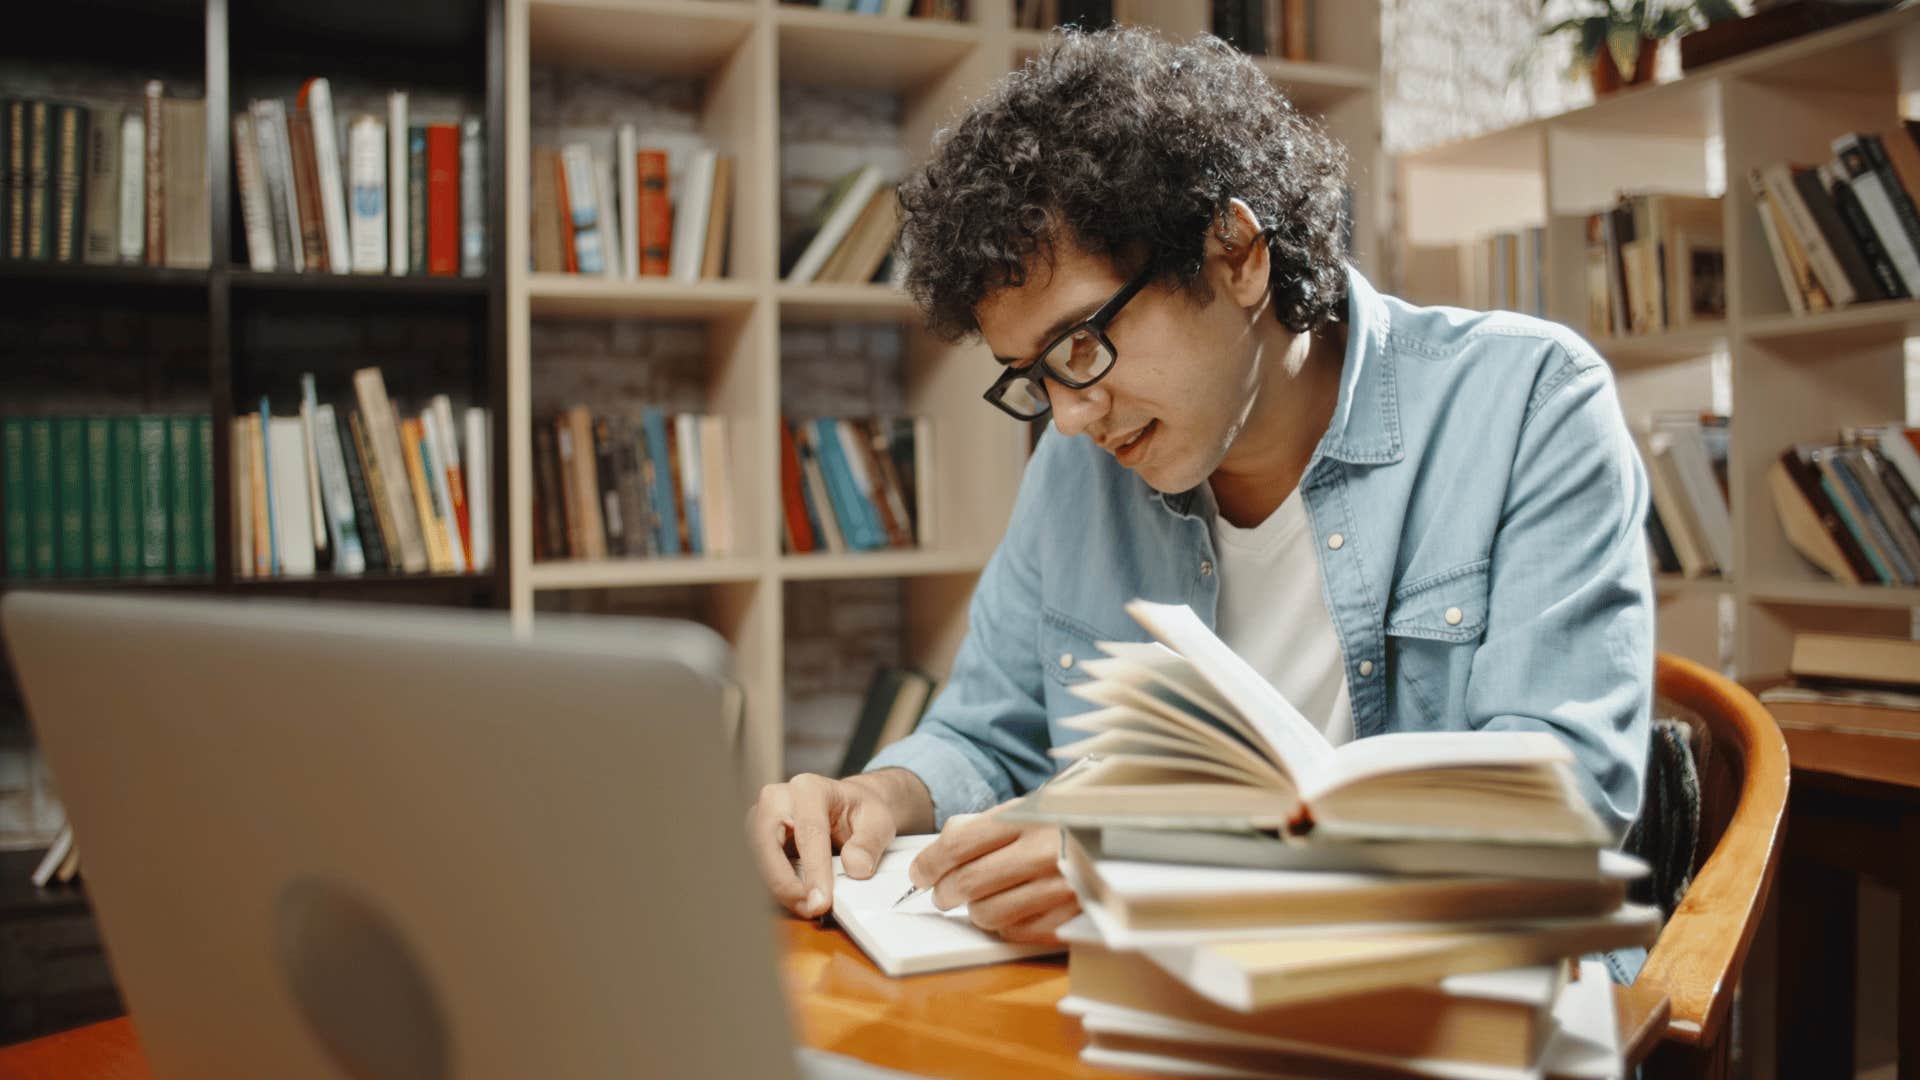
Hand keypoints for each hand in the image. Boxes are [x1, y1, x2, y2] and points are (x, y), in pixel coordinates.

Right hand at [746, 772, 901, 919]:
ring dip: (778, 888)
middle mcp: (778, 799)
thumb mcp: (878, 821)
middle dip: (784, 882)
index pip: (808, 831)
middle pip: (768, 843)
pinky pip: (757, 867)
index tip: (822, 899)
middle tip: (810, 908)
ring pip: (755, 857)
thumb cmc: (859, 810)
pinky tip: (796, 900)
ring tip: (806, 907)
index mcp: (809, 789)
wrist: (848, 807)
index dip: (814, 870)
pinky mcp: (757, 839)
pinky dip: (774, 888)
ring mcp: (762, 818)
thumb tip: (856, 867)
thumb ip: (869, 843)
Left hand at [909, 811, 1079, 944]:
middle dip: (945, 891)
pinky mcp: (1073, 916)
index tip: (920, 873)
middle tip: (942, 892)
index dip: (930, 862)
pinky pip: (1018, 933)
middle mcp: (1045, 851)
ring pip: (988, 914)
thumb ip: (987, 821)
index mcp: (1032, 817)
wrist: (1132, 834)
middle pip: (969, 882)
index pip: (960, 843)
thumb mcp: (1033, 806)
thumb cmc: (1074, 820)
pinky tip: (1011, 911)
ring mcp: (1061, 887)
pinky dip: (1006, 925)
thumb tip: (943, 841)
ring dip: (975, 910)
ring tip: (982, 900)